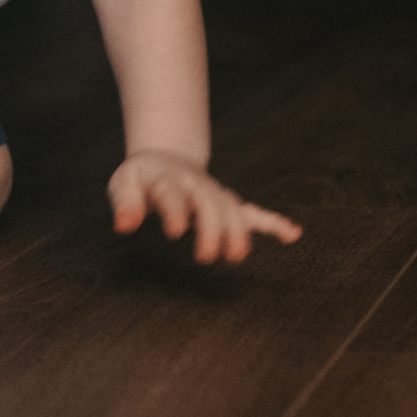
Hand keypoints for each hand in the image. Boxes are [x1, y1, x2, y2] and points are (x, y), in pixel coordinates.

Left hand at [109, 148, 301, 264]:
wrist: (164, 160)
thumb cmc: (142, 179)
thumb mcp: (124, 183)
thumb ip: (125, 203)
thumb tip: (124, 225)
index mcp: (169, 180)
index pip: (173, 194)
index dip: (175, 211)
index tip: (174, 230)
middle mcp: (197, 186)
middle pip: (208, 204)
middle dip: (210, 229)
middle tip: (205, 256)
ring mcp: (215, 195)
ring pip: (232, 211)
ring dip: (237, 232)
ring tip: (236, 256)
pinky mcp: (228, 204)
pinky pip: (253, 212)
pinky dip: (273, 222)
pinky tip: (292, 234)